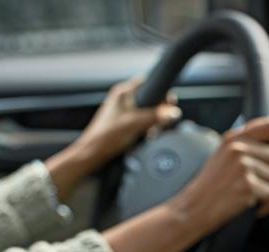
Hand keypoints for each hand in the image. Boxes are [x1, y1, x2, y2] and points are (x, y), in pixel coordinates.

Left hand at [46, 77, 179, 200]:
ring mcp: (124, 111)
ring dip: (153, 123)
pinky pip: (142, 122)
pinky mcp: (125, 123)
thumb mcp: (135, 124)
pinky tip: (145, 137)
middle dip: (159, 113)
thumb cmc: (106, 136)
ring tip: (151, 133)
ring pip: (147, 112)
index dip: (161, 94)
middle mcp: (123, 98)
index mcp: (123, 92)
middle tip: (159, 124)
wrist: (93, 152)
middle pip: (151, 99)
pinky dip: (147, 129)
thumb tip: (174, 112)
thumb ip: (155, 116)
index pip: (149, 83)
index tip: (168, 106)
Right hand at [168, 116, 268, 233]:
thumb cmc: (209, 187)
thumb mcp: (222, 156)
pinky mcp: (248, 186)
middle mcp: (239, 149)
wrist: (192, 208)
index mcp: (233, 138)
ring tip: (258, 197)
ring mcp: (243, 166)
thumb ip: (245, 147)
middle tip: (266, 185)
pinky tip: (255, 207)